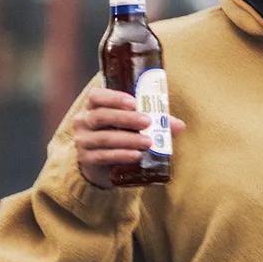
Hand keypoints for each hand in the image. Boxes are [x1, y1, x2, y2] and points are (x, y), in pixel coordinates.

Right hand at [71, 88, 185, 188]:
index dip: (114, 98)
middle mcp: (82, 121)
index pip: (96, 96)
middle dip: (126, 118)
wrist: (101, 165)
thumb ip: (154, 122)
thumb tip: (180, 125)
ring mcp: (83, 141)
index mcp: (92, 106)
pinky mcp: (86, 159)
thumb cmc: (119, 135)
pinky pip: (103, 156)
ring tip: (148, 142)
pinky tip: (136, 155)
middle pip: (101, 116)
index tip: (134, 102)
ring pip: (104, 138)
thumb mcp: (133, 125)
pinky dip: (121, 155)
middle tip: (148, 122)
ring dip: (128, 139)